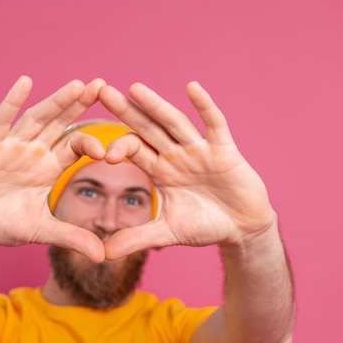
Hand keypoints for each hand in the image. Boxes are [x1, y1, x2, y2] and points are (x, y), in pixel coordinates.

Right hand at [0, 76, 107, 261]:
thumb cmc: (4, 224)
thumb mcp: (42, 230)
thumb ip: (72, 237)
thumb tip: (103, 255)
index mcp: (50, 167)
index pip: (75, 147)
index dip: (90, 145)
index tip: (107, 150)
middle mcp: (34, 151)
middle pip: (61, 123)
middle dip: (80, 105)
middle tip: (103, 86)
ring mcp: (11, 146)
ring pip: (37, 118)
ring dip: (56, 101)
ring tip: (78, 85)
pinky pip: (0, 121)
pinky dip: (11, 102)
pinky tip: (25, 82)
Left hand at [98, 82, 275, 259]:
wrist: (241, 228)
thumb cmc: (204, 225)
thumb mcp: (167, 232)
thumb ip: (137, 239)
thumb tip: (103, 254)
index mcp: (159, 170)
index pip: (134, 150)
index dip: (119, 146)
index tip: (103, 153)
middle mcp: (175, 154)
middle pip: (147, 128)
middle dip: (127, 111)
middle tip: (102, 91)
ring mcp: (199, 149)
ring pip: (174, 122)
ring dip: (156, 105)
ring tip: (135, 88)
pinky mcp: (224, 150)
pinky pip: (214, 124)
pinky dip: (205, 107)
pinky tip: (192, 88)